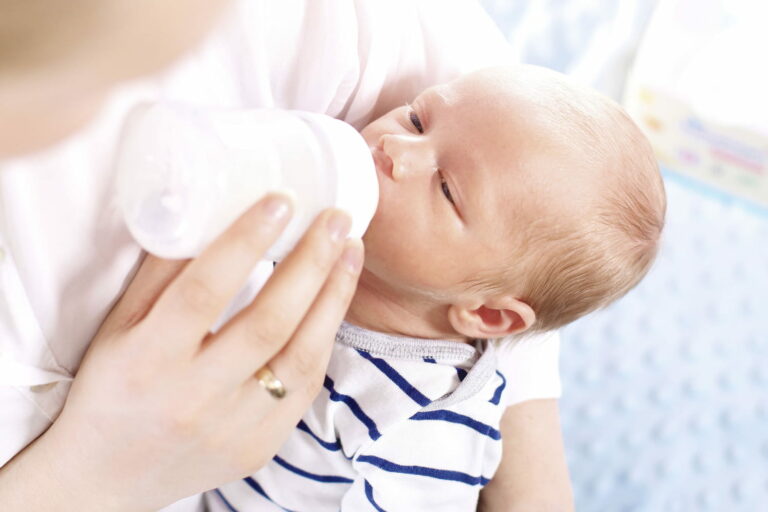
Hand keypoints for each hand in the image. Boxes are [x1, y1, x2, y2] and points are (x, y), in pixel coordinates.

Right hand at [10, 194, 363, 510]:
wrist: (107, 477)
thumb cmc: (111, 390)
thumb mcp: (119, 328)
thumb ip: (161, 273)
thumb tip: (200, 209)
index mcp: (148, 360)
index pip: (204, 291)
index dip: (245, 242)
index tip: (281, 201)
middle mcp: (193, 398)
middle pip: (268, 323)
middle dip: (311, 264)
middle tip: (337, 219)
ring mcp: (232, 429)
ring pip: (300, 358)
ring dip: (333, 299)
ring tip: (350, 253)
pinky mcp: (259, 448)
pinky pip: (304, 389)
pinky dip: (323, 341)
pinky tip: (333, 303)